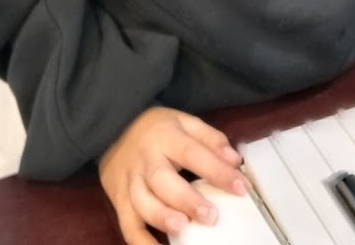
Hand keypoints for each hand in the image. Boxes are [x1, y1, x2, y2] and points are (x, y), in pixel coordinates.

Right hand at [98, 106, 249, 244]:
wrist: (113, 129)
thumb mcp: (185, 122)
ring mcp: (130, 181)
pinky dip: (140, 242)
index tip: (241, 187)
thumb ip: (211, 138)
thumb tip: (234, 160)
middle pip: (163, 180)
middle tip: (211, 216)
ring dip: (162, 217)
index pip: (193, 153)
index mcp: (166, 137)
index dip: (217, 170)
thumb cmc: (157, 129)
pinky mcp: (119, 200)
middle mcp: (146, 159)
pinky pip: (127, 224)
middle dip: (187, 200)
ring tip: (183, 227)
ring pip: (142, 202)